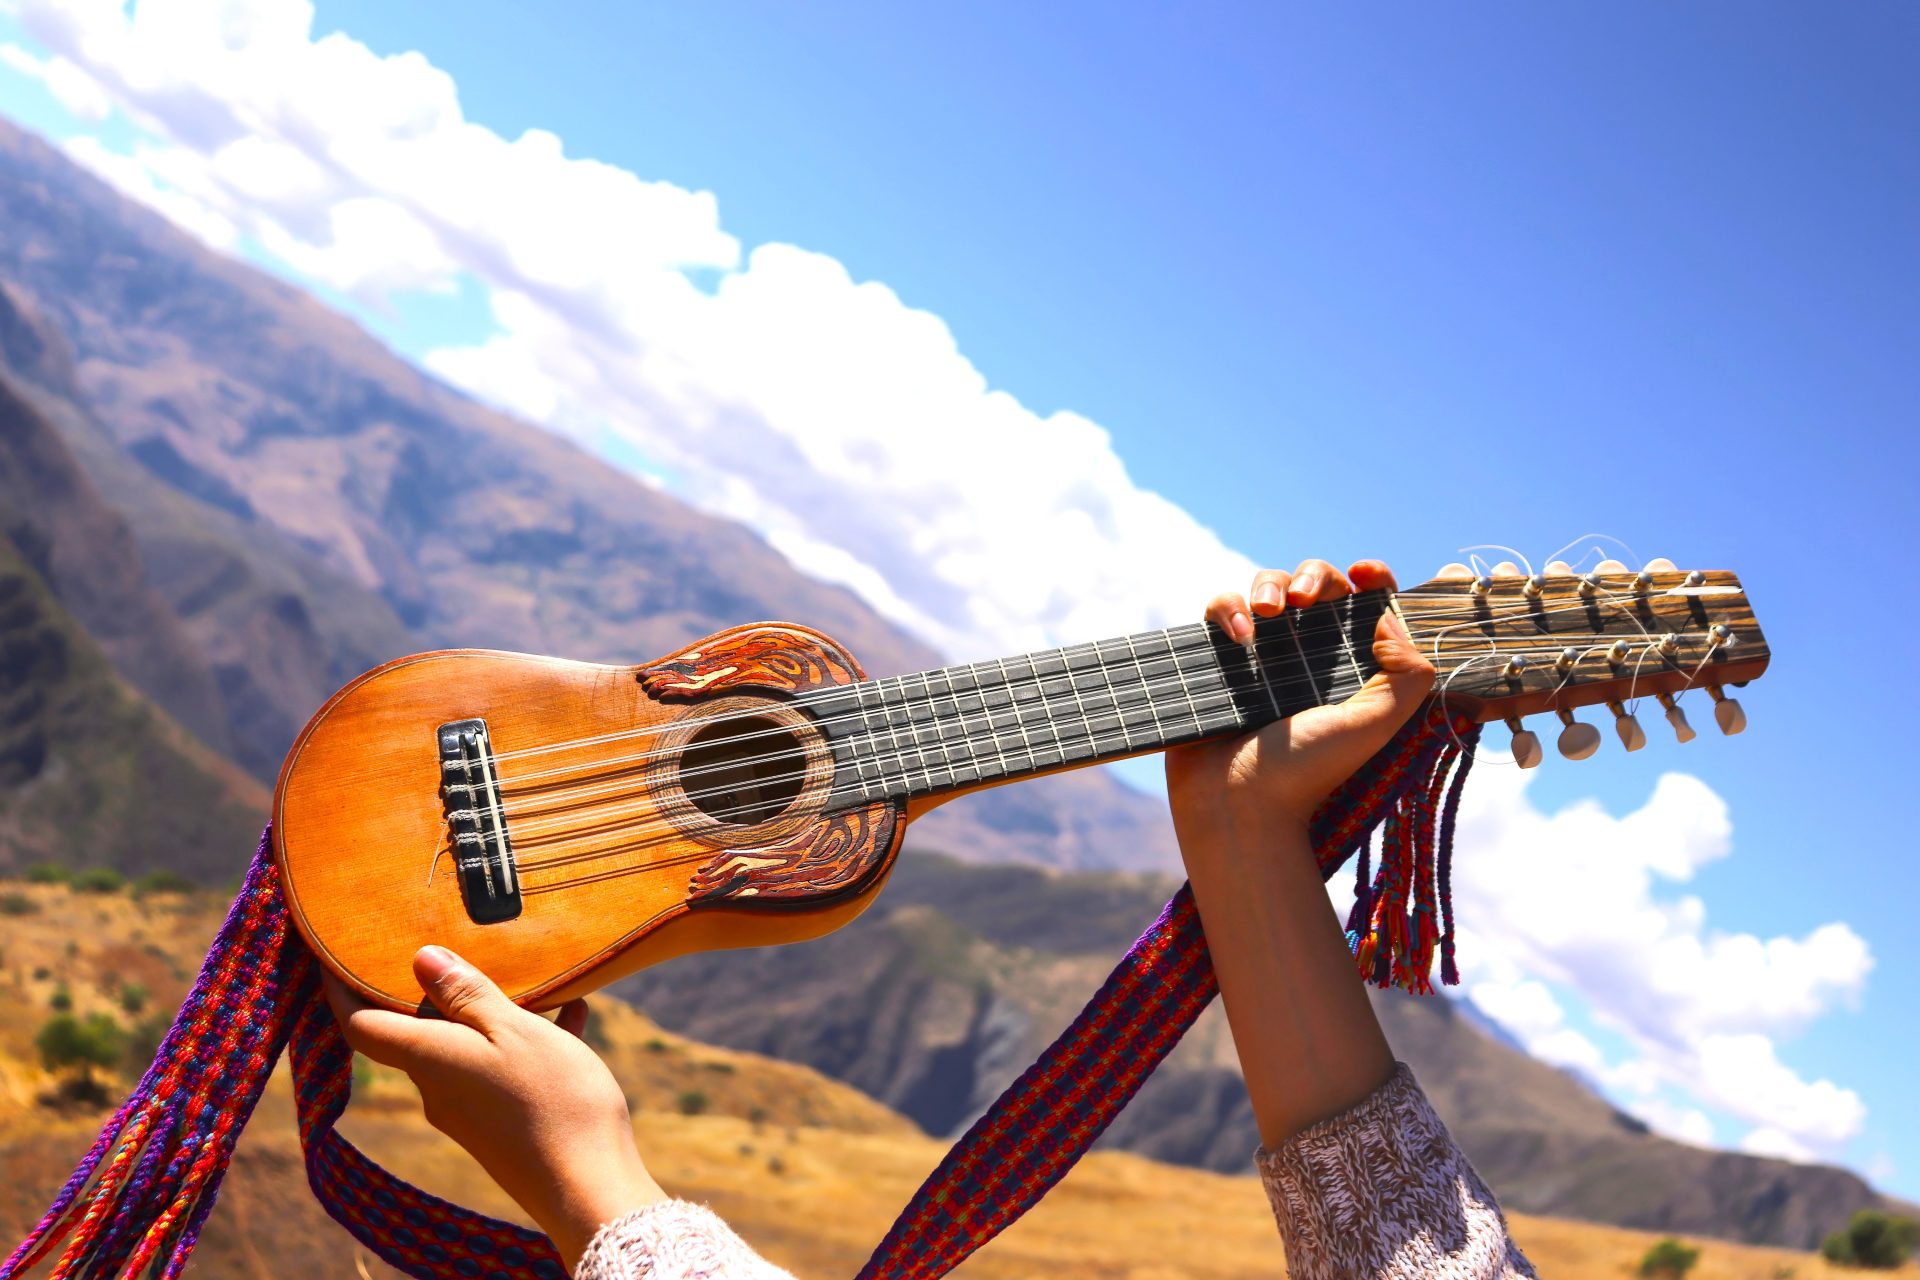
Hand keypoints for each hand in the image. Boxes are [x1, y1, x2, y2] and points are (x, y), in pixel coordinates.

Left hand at [325, 947, 664, 1267]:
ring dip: (494, 1010)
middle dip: (435, 989)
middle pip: (417, 1030)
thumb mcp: (513, 1031)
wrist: (590, 1189)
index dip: (343, 985)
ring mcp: (469, 1110)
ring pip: (466, 1045)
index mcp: (429, 1059)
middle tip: (458, 943)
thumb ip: (466, 994)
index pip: (361, 1022)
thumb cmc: (553, 1101)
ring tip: (537, 979)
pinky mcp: (500, 1125)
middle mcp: (438, 1087)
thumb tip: (420, 958)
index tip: (339, 950)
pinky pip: (502, 1069)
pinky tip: (573, 1015)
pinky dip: (528, 1039)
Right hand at [1164, 558, 1434, 843]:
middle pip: (1318, 584)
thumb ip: (1408, 675)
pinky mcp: (1219, 656)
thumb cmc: (1309, 771)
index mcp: (1353, 668)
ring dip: (1270, 583)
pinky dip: (1229, 609)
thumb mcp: (1375, 725)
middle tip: (1308, 598)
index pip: (1369, 606)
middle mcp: (1309, 656)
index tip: (1365, 574)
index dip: (1372, 579)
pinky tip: (1239, 636)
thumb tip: (1390, 619)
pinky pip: (1222, 608)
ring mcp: (1261, 653)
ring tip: (1269, 611)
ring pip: (1267, 586)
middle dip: (1316, 576)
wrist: (1237, 801)